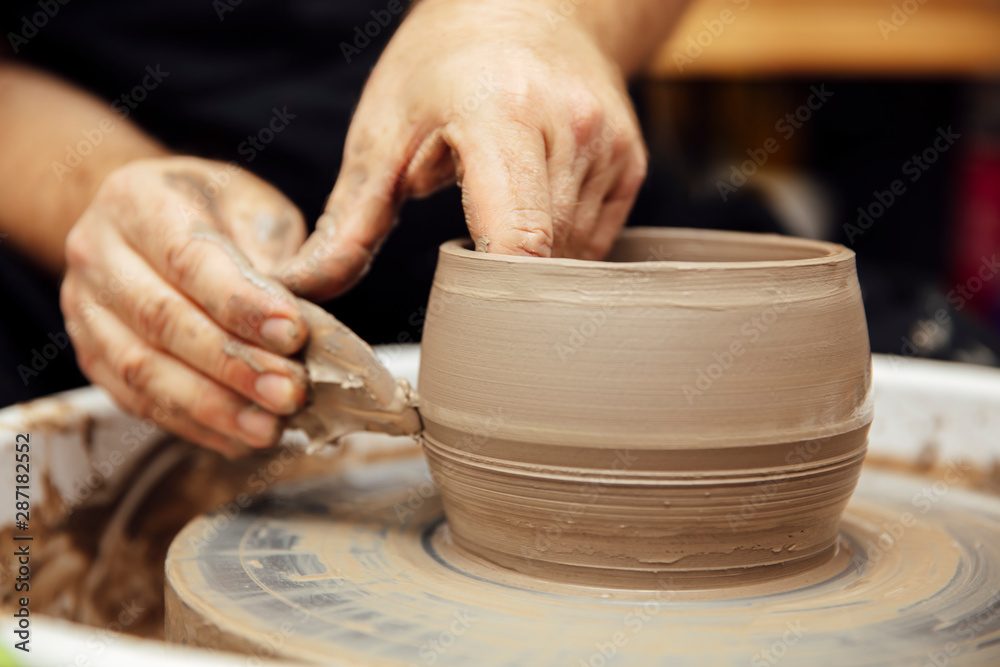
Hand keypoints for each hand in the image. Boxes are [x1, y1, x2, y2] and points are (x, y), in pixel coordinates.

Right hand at [62, 157, 309, 456]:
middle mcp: (99, 252)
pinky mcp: (91, 355)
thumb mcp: (254, 205)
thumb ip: (279, 253)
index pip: (189, 258)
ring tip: (268, 426)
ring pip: (144, 369)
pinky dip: (194, 425)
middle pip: (163, 320)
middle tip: (290, 391)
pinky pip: (138, 401)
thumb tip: (301, 317)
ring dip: (214, 406)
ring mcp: (86, 309)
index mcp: (139, 200)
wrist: (147, 217)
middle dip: (234, 364)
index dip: (242, 303)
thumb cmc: (213, 211)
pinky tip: (239, 436)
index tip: (293, 334)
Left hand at [280, 0, 648, 299]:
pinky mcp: (631, 165)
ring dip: (530, 265)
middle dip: (501, 284)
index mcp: (503, 115)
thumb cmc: (445, 64)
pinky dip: (558, 247)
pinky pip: (596, 242)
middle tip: (463, 264)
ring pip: (573, 259)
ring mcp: (610, 148)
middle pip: (544, 262)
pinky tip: (530, 208)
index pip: (517, 243)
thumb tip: (304, 287)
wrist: (528, 7)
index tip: (461, 320)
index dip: (491, 297)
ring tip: (495, 214)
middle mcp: (571, 129)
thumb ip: (349, 220)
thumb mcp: (383, 131)